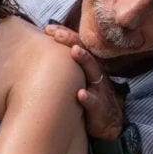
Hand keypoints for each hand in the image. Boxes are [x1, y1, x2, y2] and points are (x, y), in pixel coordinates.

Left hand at [44, 24, 124, 139]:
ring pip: (94, 72)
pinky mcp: (100, 109)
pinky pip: (95, 102)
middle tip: (56, 32)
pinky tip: (80, 94)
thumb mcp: (79, 81)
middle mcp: (95, 75)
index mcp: (89, 68)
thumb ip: (67, 68)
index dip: (66, 35)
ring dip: (84, 60)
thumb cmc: (89, 100)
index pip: (78, 45)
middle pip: (85, 53)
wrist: (108, 126)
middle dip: (71, 40)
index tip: (48, 28)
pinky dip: (88, 98)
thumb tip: (44, 53)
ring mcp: (99, 90)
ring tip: (74, 50)